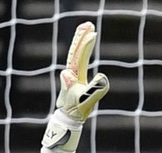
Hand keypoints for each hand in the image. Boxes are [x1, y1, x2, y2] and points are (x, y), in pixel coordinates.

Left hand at [41, 21, 110, 152]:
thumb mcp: (85, 102)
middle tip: (87, 24)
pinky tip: (84, 48)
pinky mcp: (75, 80)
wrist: (68, 120)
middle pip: (75, 51)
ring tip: (86, 30)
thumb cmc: (77, 111)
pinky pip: (78, 61)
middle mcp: (71, 73)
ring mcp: (72, 76)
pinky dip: (81, 51)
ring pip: (75, 54)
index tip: (93, 33)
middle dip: (80, 37)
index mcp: (73, 76)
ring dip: (80, 41)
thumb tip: (87, 75)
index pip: (79, 56)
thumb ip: (91, 90)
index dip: (85, 45)